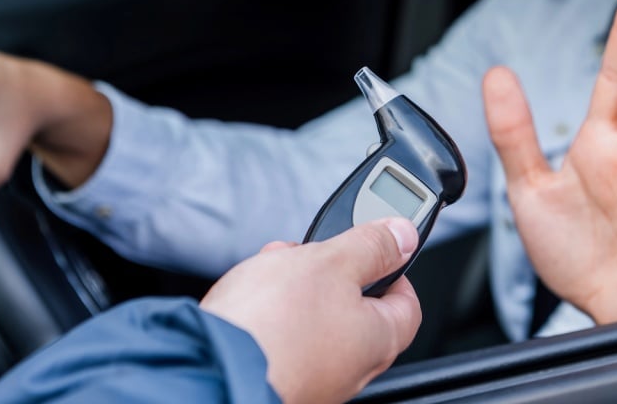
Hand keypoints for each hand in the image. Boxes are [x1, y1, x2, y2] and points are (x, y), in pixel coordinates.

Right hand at [201, 218, 421, 403]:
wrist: (210, 367)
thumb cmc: (272, 324)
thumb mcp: (330, 261)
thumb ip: (372, 246)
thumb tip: (403, 235)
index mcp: (379, 340)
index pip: (406, 301)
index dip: (393, 267)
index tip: (373, 246)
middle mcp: (352, 370)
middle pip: (356, 310)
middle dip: (331, 273)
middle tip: (311, 253)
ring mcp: (314, 380)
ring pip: (317, 323)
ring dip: (297, 291)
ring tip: (272, 270)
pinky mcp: (278, 381)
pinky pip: (286, 341)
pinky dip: (274, 317)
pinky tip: (252, 301)